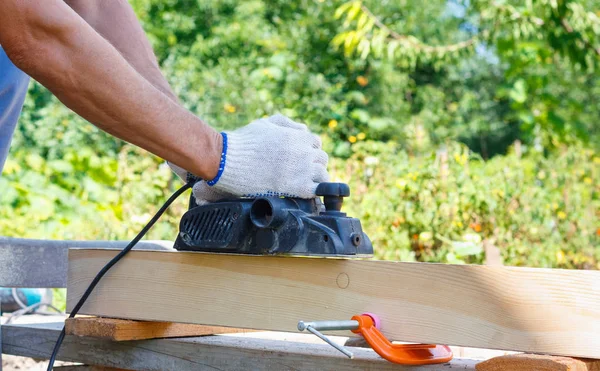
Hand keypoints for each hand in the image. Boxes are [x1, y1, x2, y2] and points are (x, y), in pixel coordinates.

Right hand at [170, 114, 328, 203]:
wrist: (230, 160)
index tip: (301, 158)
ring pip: (323, 176)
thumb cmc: (245, 141)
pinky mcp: (298, 187)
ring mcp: (303, 170)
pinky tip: (305, 195)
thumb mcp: (266, 123)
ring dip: (315, 180)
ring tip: (303, 184)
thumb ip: (287, 124)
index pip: (316, 143)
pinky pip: (317, 192)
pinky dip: (314, 194)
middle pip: (322, 159)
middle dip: (313, 164)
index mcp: (299, 136)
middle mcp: (305, 152)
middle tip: (300, 172)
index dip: (309, 151)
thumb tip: (303, 130)